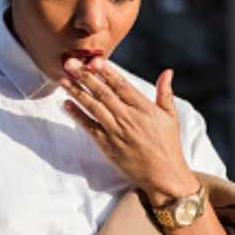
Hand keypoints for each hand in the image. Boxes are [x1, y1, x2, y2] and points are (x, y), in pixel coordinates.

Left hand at [59, 57, 199, 203]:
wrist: (163, 175)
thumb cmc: (168, 145)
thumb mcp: (171, 116)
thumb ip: (165, 93)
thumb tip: (167, 71)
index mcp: (143, 108)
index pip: (121, 85)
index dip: (106, 72)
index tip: (94, 60)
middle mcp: (128, 117)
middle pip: (102, 92)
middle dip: (85, 76)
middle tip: (71, 63)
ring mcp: (116, 131)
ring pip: (93, 107)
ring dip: (77, 92)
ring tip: (64, 79)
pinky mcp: (107, 145)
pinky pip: (89, 127)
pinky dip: (77, 115)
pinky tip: (67, 104)